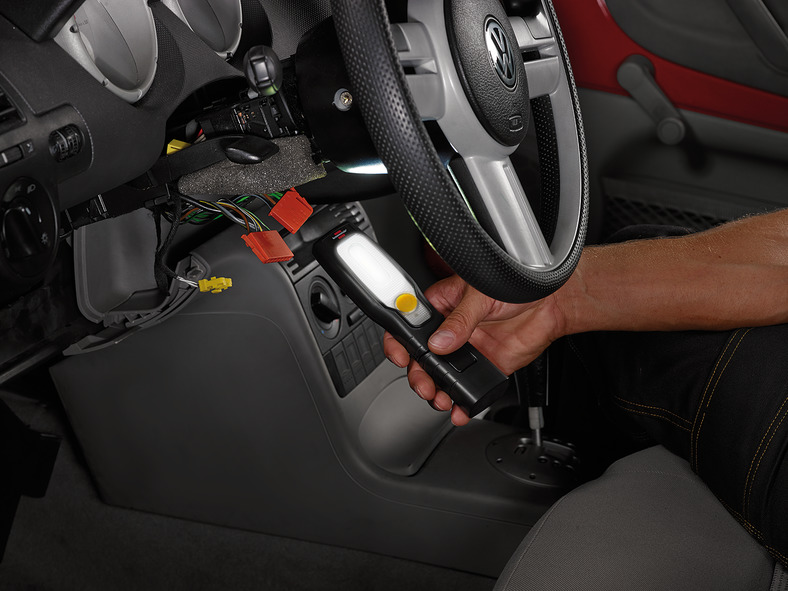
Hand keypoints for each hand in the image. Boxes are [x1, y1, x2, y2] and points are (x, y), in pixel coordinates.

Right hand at [383, 274, 567, 425]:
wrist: (552, 304)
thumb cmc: (517, 285)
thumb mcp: (482, 295)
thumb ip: (460, 320)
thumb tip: (440, 341)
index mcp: (442, 306)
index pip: (411, 326)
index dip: (399, 342)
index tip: (400, 356)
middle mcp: (450, 332)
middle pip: (422, 359)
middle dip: (418, 376)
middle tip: (424, 384)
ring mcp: (467, 351)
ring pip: (443, 378)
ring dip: (437, 392)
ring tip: (441, 399)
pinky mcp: (486, 368)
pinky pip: (469, 389)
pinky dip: (462, 403)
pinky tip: (460, 409)